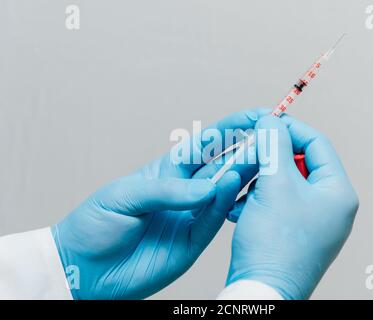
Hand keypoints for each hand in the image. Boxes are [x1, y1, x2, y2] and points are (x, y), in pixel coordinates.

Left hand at [52, 109, 266, 299]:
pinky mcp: (192, 242)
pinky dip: (224, 204)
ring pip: (223, 192)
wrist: (84, 269)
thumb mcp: (124, 195)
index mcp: (168, 171)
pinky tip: (233, 186)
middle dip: (246, 150)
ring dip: (243, 174)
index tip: (256, 116)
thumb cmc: (96, 224)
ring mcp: (190, 216)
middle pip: (222, 165)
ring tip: (262, 160)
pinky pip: (213, 221)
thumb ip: (167, 190)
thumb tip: (207, 187)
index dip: (231, 128)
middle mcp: (185, 192)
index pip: (205, 144)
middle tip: (269, 140)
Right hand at [226, 115, 358, 299]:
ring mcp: (314, 221)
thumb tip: (271, 120)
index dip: (289, 128)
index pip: (317, 144)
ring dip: (259, 180)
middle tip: (248, 155)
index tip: (264, 122)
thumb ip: (273, 145)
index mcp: (338, 193)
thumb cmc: (273, 243)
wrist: (262, 291)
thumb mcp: (274, 185)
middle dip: (269, 158)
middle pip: (299, 163)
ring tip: (240, 188)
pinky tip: (238, 208)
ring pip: (283, 183)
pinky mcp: (294, 233)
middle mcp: (331, 207)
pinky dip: (256, 200)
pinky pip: (277, 203)